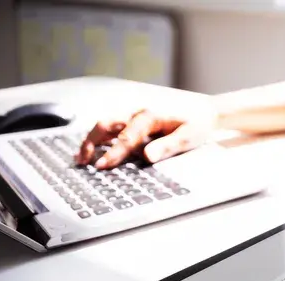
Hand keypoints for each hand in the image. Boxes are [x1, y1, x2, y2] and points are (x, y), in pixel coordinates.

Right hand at [76, 105, 216, 168]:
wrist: (203, 110)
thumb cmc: (196, 124)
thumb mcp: (187, 137)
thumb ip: (167, 146)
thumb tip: (147, 157)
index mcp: (150, 116)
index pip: (127, 137)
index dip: (113, 153)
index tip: (102, 166)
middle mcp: (137, 112)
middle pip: (107, 124)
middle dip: (91, 142)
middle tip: (83, 162)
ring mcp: (134, 115)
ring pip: (105, 124)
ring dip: (91, 140)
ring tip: (81, 159)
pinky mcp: (134, 120)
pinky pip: (113, 127)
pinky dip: (100, 138)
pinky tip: (93, 151)